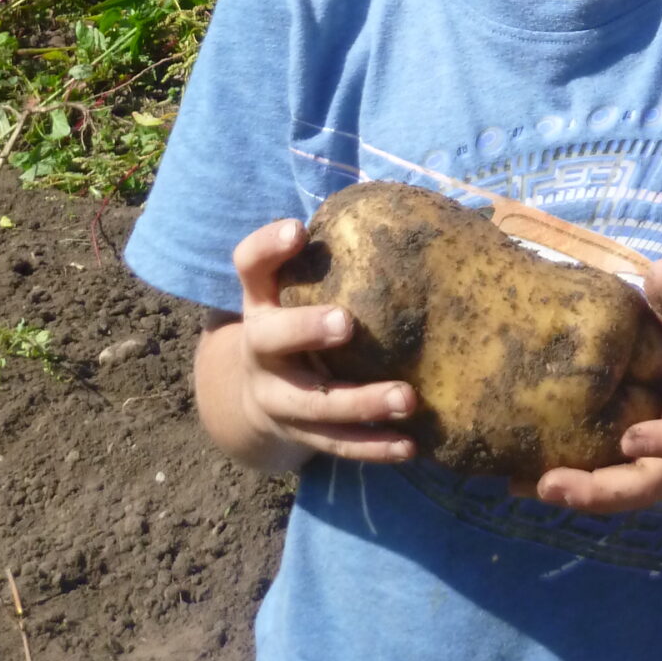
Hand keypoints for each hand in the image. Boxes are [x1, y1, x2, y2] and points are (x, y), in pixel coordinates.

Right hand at [220, 218, 418, 465]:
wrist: (250, 399)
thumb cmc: (291, 322)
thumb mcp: (291, 289)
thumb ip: (326, 259)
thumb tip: (405, 213)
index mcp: (259, 303)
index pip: (250, 266)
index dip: (268, 247)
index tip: (298, 230)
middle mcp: (260, 350)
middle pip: (271, 340)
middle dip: (306, 330)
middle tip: (347, 322)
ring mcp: (277, 398)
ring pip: (314, 405)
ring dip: (360, 402)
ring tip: (407, 398)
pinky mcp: (301, 435)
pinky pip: (337, 445)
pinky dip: (374, 447)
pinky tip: (410, 445)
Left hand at [533, 259, 661, 514]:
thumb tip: (661, 270)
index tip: (629, 438)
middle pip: (646, 485)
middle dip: (600, 490)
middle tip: (550, 484)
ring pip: (622, 496)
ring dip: (576, 496)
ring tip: (522, 486)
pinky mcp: (638, 480)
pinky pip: (607, 493)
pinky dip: (570, 492)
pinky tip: (520, 483)